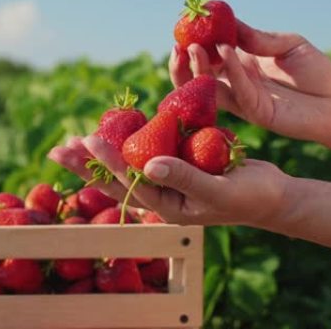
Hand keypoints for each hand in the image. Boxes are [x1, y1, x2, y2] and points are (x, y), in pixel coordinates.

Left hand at [49, 135, 289, 225]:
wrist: (272, 194)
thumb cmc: (250, 197)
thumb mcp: (218, 190)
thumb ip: (185, 178)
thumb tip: (147, 166)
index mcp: (167, 205)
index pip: (128, 183)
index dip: (105, 163)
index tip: (87, 140)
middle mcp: (162, 191)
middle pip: (116, 177)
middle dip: (88, 164)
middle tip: (58, 149)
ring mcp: (169, 176)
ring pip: (128, 160)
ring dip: (104, 148)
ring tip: (76, 138)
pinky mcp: (179, 159)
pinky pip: (151, 146)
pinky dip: (133, 134)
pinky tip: (117, 124)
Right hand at [169, 19, 330, 144]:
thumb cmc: (316, 74)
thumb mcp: (288, 44)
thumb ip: (259, 38)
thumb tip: (230, 25)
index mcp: (241, 66)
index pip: (210, 56)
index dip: (196, 43)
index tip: (186, 27)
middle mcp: (237, 84)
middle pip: (200, 76)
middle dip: (185, 61)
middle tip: (179, 44)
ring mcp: (244, 100)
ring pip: (209, 89)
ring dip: (197, 69)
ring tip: (191, 48)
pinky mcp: (256, 112)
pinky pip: (237, 91)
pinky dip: (230, 70)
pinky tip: (226, 51)